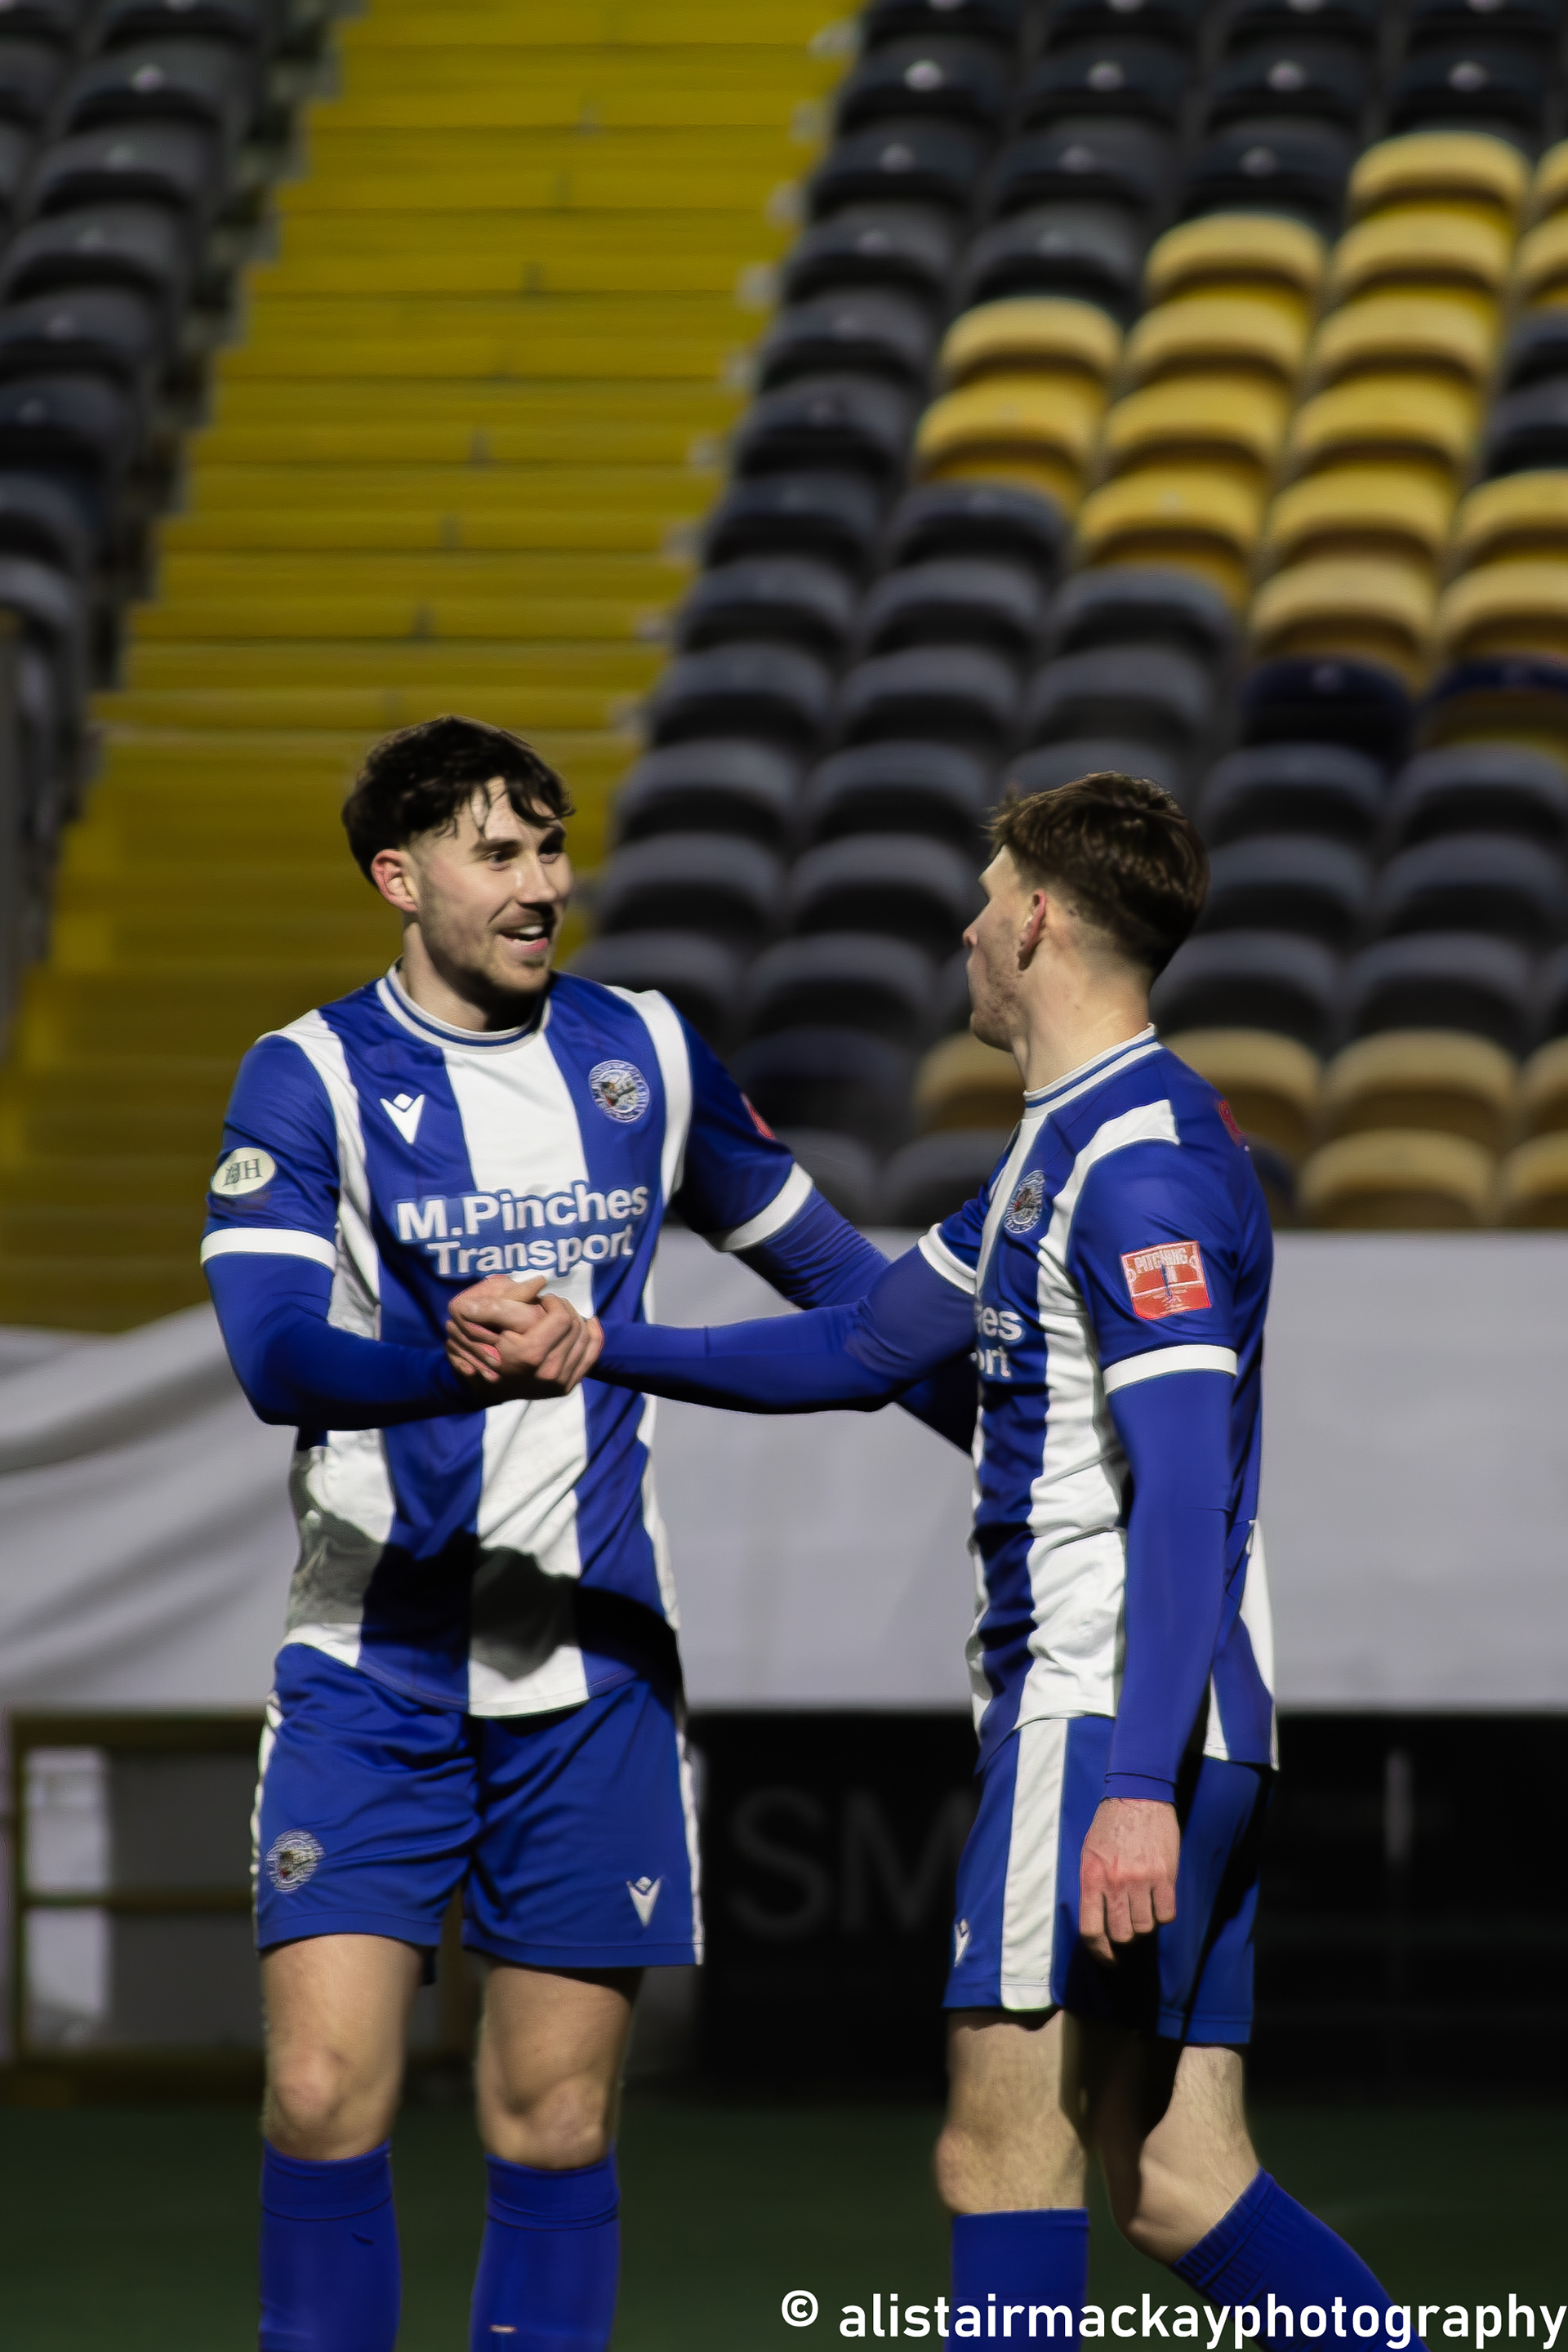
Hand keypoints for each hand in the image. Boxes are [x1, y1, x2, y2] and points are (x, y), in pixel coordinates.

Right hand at [445, 1274, 602, 1399]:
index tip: (540, 1301)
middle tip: (547, 1308)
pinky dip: (593, 1336)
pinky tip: (589, 1323)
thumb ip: (510, 1299)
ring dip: (575, 1320)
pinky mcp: (565, 1388)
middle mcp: (548, 1372)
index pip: (561, 1316)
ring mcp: (558, 1383)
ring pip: (585, 1338)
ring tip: (558, 1317)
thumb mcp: (482, 1319)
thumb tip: (540, 1280)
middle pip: (575, 1325)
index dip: (552, 1301)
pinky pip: (591, 1356)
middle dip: (563, 1310)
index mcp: (529, 1354)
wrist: (484, 1385)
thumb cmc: (482, 1346)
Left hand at [1078, 1797, 1178, 1966]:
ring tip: (1144, 1906)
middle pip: (1121, 1935)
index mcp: (1091, 1877)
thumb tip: (1098, 1917)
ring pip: (1145, 1927)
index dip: (1100, 1952)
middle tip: (1129, 1923)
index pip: (1091, 1930)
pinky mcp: (1165, 1876)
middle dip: (1125, 1935)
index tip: (1109, 1960)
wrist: (1139, 1794)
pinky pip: (1167, 1914)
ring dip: (1145, 1923)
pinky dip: (1164, 1914)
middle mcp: (1115, 1883)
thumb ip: (1092, 1884)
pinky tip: (1160, 1900)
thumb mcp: (1089, 1852)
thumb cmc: (1110, 1823)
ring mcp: (1141, 1880)